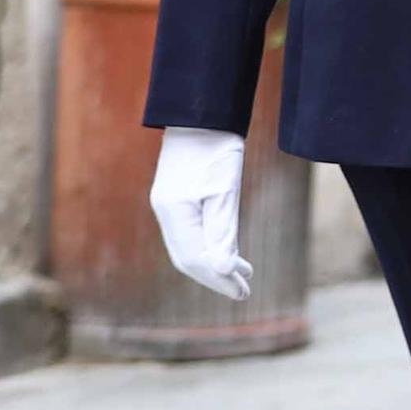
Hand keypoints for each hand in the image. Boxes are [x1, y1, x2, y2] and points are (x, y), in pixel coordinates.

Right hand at [149, 129, 251, 301]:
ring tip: (241, 277)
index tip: (243, 293)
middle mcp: (167, 212)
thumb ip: (222, 232)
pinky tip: (227, 252)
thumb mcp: (225, 190)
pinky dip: (209, 247)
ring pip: (188, 247)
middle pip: (188, 258)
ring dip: (214, 264)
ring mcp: (169, 205)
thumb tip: (222, 271)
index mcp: (175, 212)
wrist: (202, 115)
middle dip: (215, 277)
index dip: (219, 279)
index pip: (196, 259)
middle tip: (244, 292)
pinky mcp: (176, 198)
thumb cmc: (217, 149)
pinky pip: (190, 233)